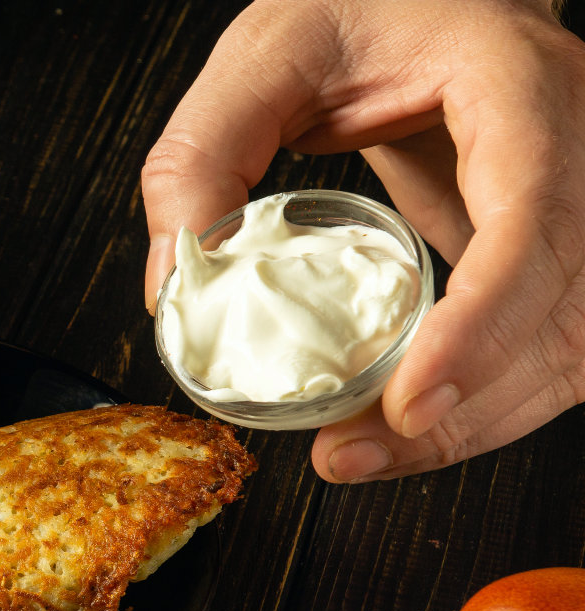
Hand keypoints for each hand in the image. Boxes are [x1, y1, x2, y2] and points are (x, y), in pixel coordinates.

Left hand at [141, 0, 584, 481]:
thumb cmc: (360, 9)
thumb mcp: (263, 56)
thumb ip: (201, 156)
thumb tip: (175, 286)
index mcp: (518, 82)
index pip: (533, 215)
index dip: (483, 323)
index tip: (411, 399)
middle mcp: (577, 142)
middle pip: (566, 306)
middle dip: (466, 403)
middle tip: (350, 454)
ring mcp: (582, 199)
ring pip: (573, 345)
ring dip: (476, 422)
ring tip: (362, 455)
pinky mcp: (556, 246)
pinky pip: (552, 345)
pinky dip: (486, 401)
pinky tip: (405, 426)